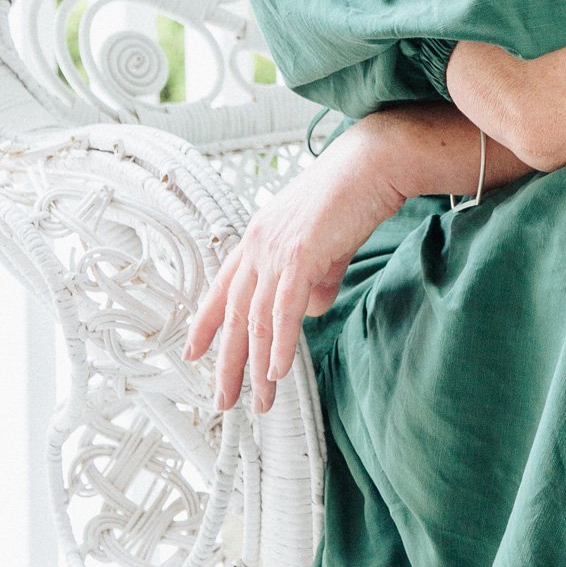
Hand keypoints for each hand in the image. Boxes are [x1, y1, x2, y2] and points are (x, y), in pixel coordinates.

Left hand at [188, 122, 406, 411]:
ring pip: (257, 320)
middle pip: (234, 313)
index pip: (222, 288)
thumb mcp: (325, 245)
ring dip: (257, 366)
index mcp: (258, 236)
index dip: (205, 323)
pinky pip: (284, 311)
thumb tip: (308, 311)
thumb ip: (314, 279)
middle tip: (223, 399)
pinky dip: (280, 345)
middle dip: (228, 362)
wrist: (373, 165)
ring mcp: (276, 249)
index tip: (192, 353)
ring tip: (261, 401)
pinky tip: (280, 372)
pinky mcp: (300, 255)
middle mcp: (258, 243)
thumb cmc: (352, 197)